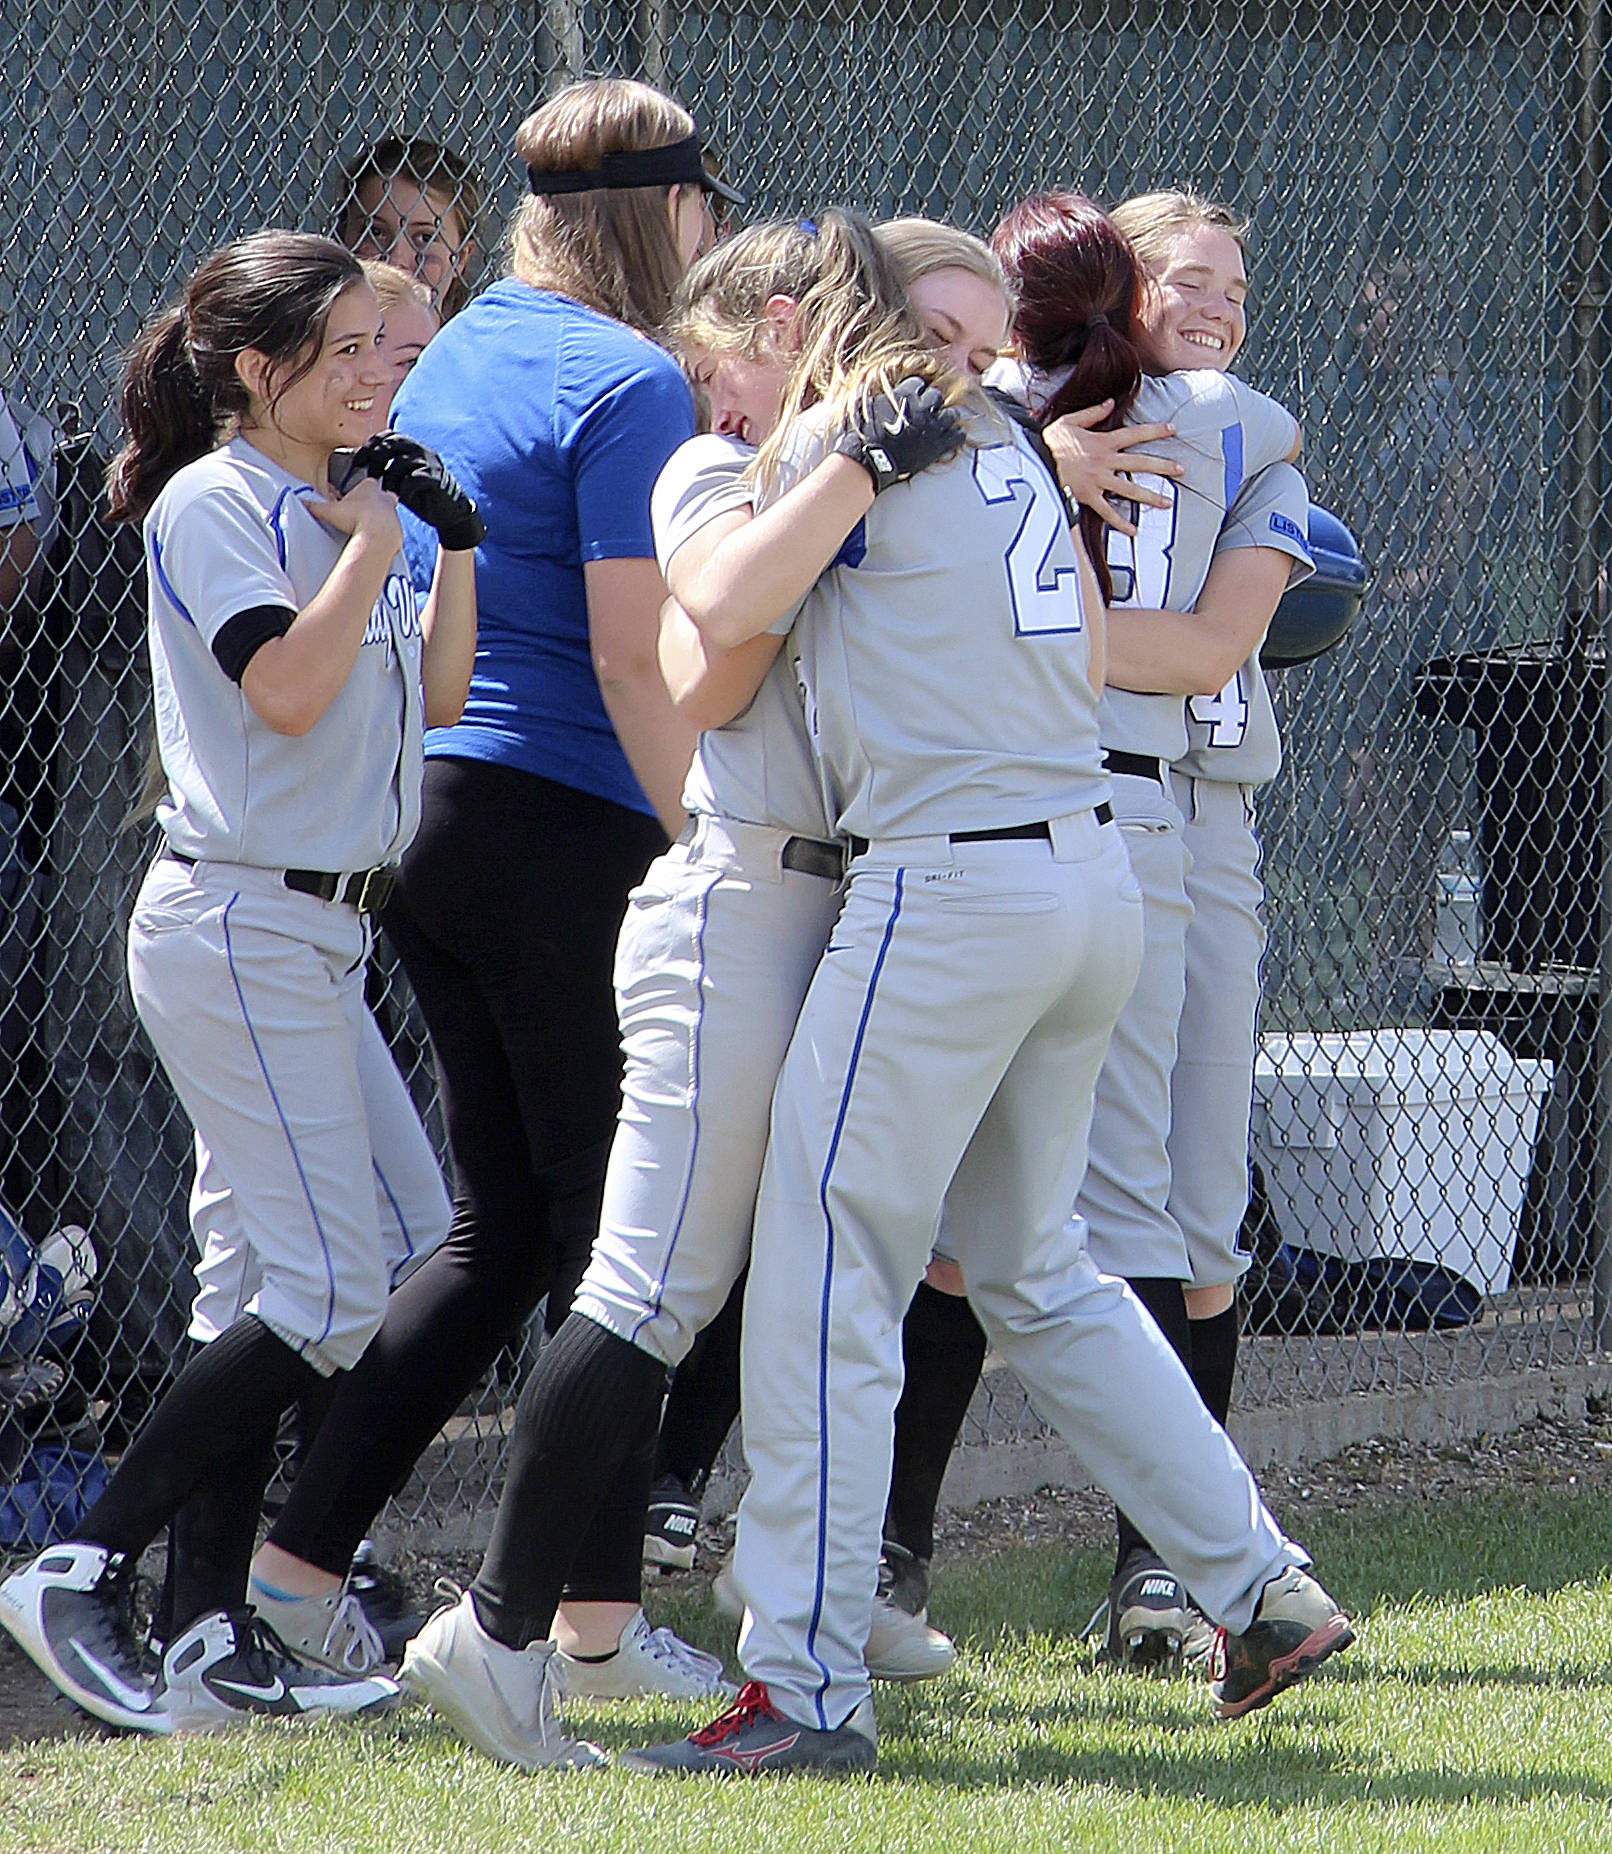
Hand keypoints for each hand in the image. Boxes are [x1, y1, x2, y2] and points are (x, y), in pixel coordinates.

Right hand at [305, 474, 403, 553]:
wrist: (378, 535)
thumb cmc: (357, 518)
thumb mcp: (329, 511)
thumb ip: (314, 506)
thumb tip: (301, 503)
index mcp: (369, 487)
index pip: (366, 483)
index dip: (359, 491)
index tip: (352, 500)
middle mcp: (384, 497)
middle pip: (382, 495)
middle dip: (374, 502)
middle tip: (362, 513)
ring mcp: (393, 512)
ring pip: (389, 511)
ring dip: (380, 518)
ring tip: (368, 528)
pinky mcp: (398, 527)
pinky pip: (392, 528)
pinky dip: (385, 533)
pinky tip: (376, 538)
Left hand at [338, 432, 485, 551]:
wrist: (449, 512)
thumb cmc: (422, 495)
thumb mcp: (402, 477)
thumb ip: (387, 467)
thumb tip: (363, 465)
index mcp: (412, 446)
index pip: (387, 435)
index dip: (370, 446)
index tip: (358, 462)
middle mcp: (421, 450)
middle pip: (392, 444)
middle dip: (376, 459)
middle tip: (371, 477)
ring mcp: (430, 463)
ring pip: (400, 463)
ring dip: (389, 479)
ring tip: (387, 492)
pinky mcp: (436, 479)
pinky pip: (413, 480)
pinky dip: (404, 490)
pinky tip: (402, 498)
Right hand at [831, 376, 964, 493]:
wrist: (870, 460)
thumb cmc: (863, 435)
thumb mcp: (866, 405)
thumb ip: (876, 393)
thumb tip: (871, 386)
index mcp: (905, 394)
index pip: (918, 383)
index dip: (915, 391)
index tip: (911, 398)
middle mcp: (922, 406)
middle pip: (936, 396)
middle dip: (931, 403)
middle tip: (925, 413)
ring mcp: (932, 426)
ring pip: (951, 414)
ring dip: (946, 418)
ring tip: (940, 425)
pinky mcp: (939, 445)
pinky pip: (958, 435)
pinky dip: (955, 436)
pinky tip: (950, 438)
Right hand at [1042, 404, 1182, 536]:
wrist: (1034, 462)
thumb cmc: (1049, 442)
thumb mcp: (1069, 421)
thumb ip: (1092, 413)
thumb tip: (1110, 403)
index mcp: (1103, 442)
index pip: (1135, 434)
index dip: (1155, 431)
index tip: (1173, 430)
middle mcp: (1105, 462)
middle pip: (1140, 463)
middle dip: (1163, 466)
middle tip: (1181, 469)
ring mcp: (1098, 481)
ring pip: (1130, 489)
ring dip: (1150, 496)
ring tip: (1168, 502)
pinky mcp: (1088, 497)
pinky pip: (1107, 512)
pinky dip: (1120, 522)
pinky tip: (1134, 529)